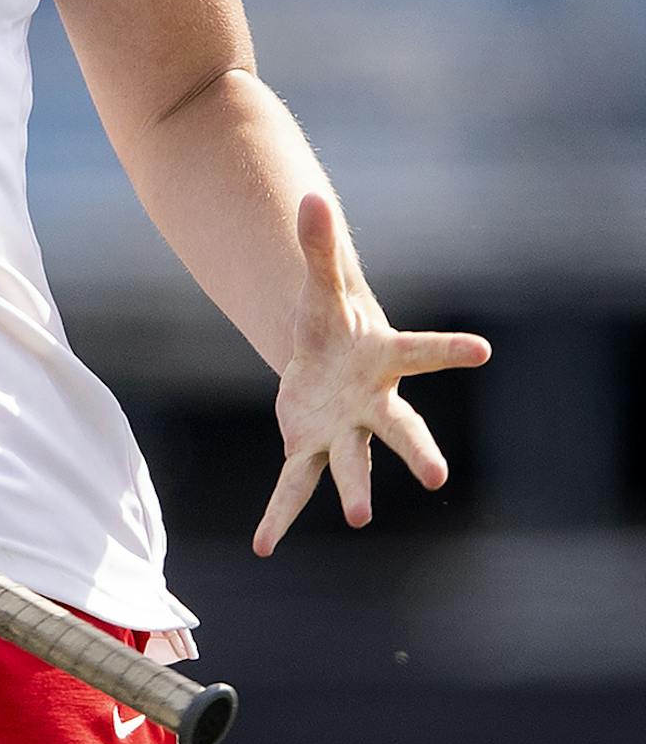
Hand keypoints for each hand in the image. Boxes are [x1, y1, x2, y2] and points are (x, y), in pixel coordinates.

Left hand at [252, 192, 491, 555]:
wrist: (325, 359)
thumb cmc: (333, 323)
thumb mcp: (320, 284)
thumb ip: (318, 246)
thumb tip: (312, 197)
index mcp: (384, 360)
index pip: (423, 350)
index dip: (452, 349)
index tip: (482, 350)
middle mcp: (372, 404)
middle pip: (399, 429)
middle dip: (417, 450)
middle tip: (436, 475)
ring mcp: (342, 429)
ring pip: (351, 463)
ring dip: (352, 489)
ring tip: (356, 518)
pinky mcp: (308, 443)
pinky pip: (293, 484)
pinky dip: (277, 514)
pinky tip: (261, 546)